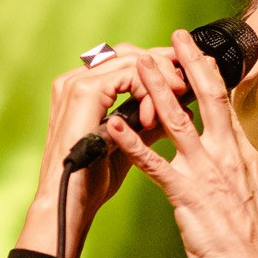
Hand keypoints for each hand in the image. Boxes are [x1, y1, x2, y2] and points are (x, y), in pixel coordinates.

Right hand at [17, 42, 185, 257]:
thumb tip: (182, 111)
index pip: (124, 60)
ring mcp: (76, 84)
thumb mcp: (128, 144)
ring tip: (179, 95)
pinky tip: (155, 113)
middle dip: (163, 64)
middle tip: (188, 80)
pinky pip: (125, 77)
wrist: (70, 204)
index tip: (184, 78)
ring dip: (159, 78)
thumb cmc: (93, 179)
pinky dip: (146, 90)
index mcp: (82, 88)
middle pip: (127, 53)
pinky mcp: (83, 93)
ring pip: (129, 60)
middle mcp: (75, 80)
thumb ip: (149, 123)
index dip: (158, 65)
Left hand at [101, 29, 257, 257]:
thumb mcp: (247, 187)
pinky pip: (154, 163)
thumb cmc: (248, 235)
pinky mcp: (187, 193)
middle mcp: (225, 153)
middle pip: (208, 96)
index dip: (209, 71)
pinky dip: (131, 143)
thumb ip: (233, 161)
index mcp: (239, 149)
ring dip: (156, 88)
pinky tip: (113, 127)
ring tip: (138, 65)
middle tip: (175, 36)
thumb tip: (227, 144)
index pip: (225, 100)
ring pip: (178, 119)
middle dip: (189, 62)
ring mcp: (206, 171)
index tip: (196, 49)